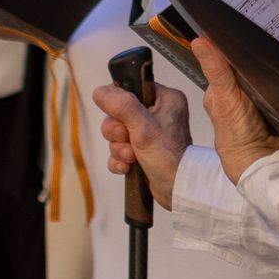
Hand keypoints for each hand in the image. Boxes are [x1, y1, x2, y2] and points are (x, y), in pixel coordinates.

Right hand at [93, 76, 192, 209]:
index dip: (119, 104)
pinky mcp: (141, 150)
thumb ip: (122, 107)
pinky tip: (128, 167)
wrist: (177, 190)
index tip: (122, 118)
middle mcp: (157, 113)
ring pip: (116, 133)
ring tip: (132, 157)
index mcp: (165, 99)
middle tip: (128, 141)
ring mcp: (148, 132)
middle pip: (118, 113)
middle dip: (118, 132)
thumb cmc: (169, 158)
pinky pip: (118, 149)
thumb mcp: (143, 128)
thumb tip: (101, 91)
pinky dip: (119, 159)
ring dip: (119, 148)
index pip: (131, 88)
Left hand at [193, 37, 278, 182]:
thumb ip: (216, 70)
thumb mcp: (225, 97)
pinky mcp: (275, 106)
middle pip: (246, 66)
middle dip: (257, 54)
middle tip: (270, 32)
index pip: (226, 59)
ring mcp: (257, 99)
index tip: (243, 23)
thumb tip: (199, 41)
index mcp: (220, 89)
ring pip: (263, 75)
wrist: (263, 162)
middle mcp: (237, 93)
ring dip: (272, 67)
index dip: (233, 44)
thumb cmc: (237, 135)